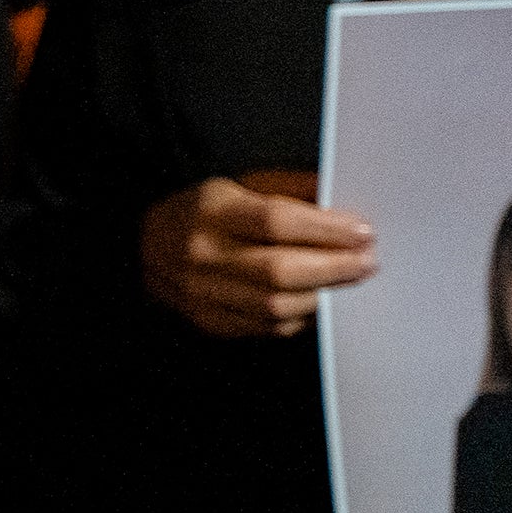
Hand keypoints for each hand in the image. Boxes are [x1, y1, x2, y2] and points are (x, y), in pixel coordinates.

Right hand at [140, 171, 374, 338]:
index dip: (326, 229)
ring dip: (324, 295)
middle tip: (368, 262)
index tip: (363, 232)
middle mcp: (204, 254)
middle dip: (334, 268)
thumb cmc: (203, 213)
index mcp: (212, 211)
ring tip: (348, 279)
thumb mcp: (240, 185)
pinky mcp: (211, 322)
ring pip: (278, 306)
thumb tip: (346, 204)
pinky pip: (269, 328)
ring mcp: (204, 293)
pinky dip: (302, 317)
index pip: (276, 222)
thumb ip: (292, 191)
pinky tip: (317, 299)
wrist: (143, 248)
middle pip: (280, 271)